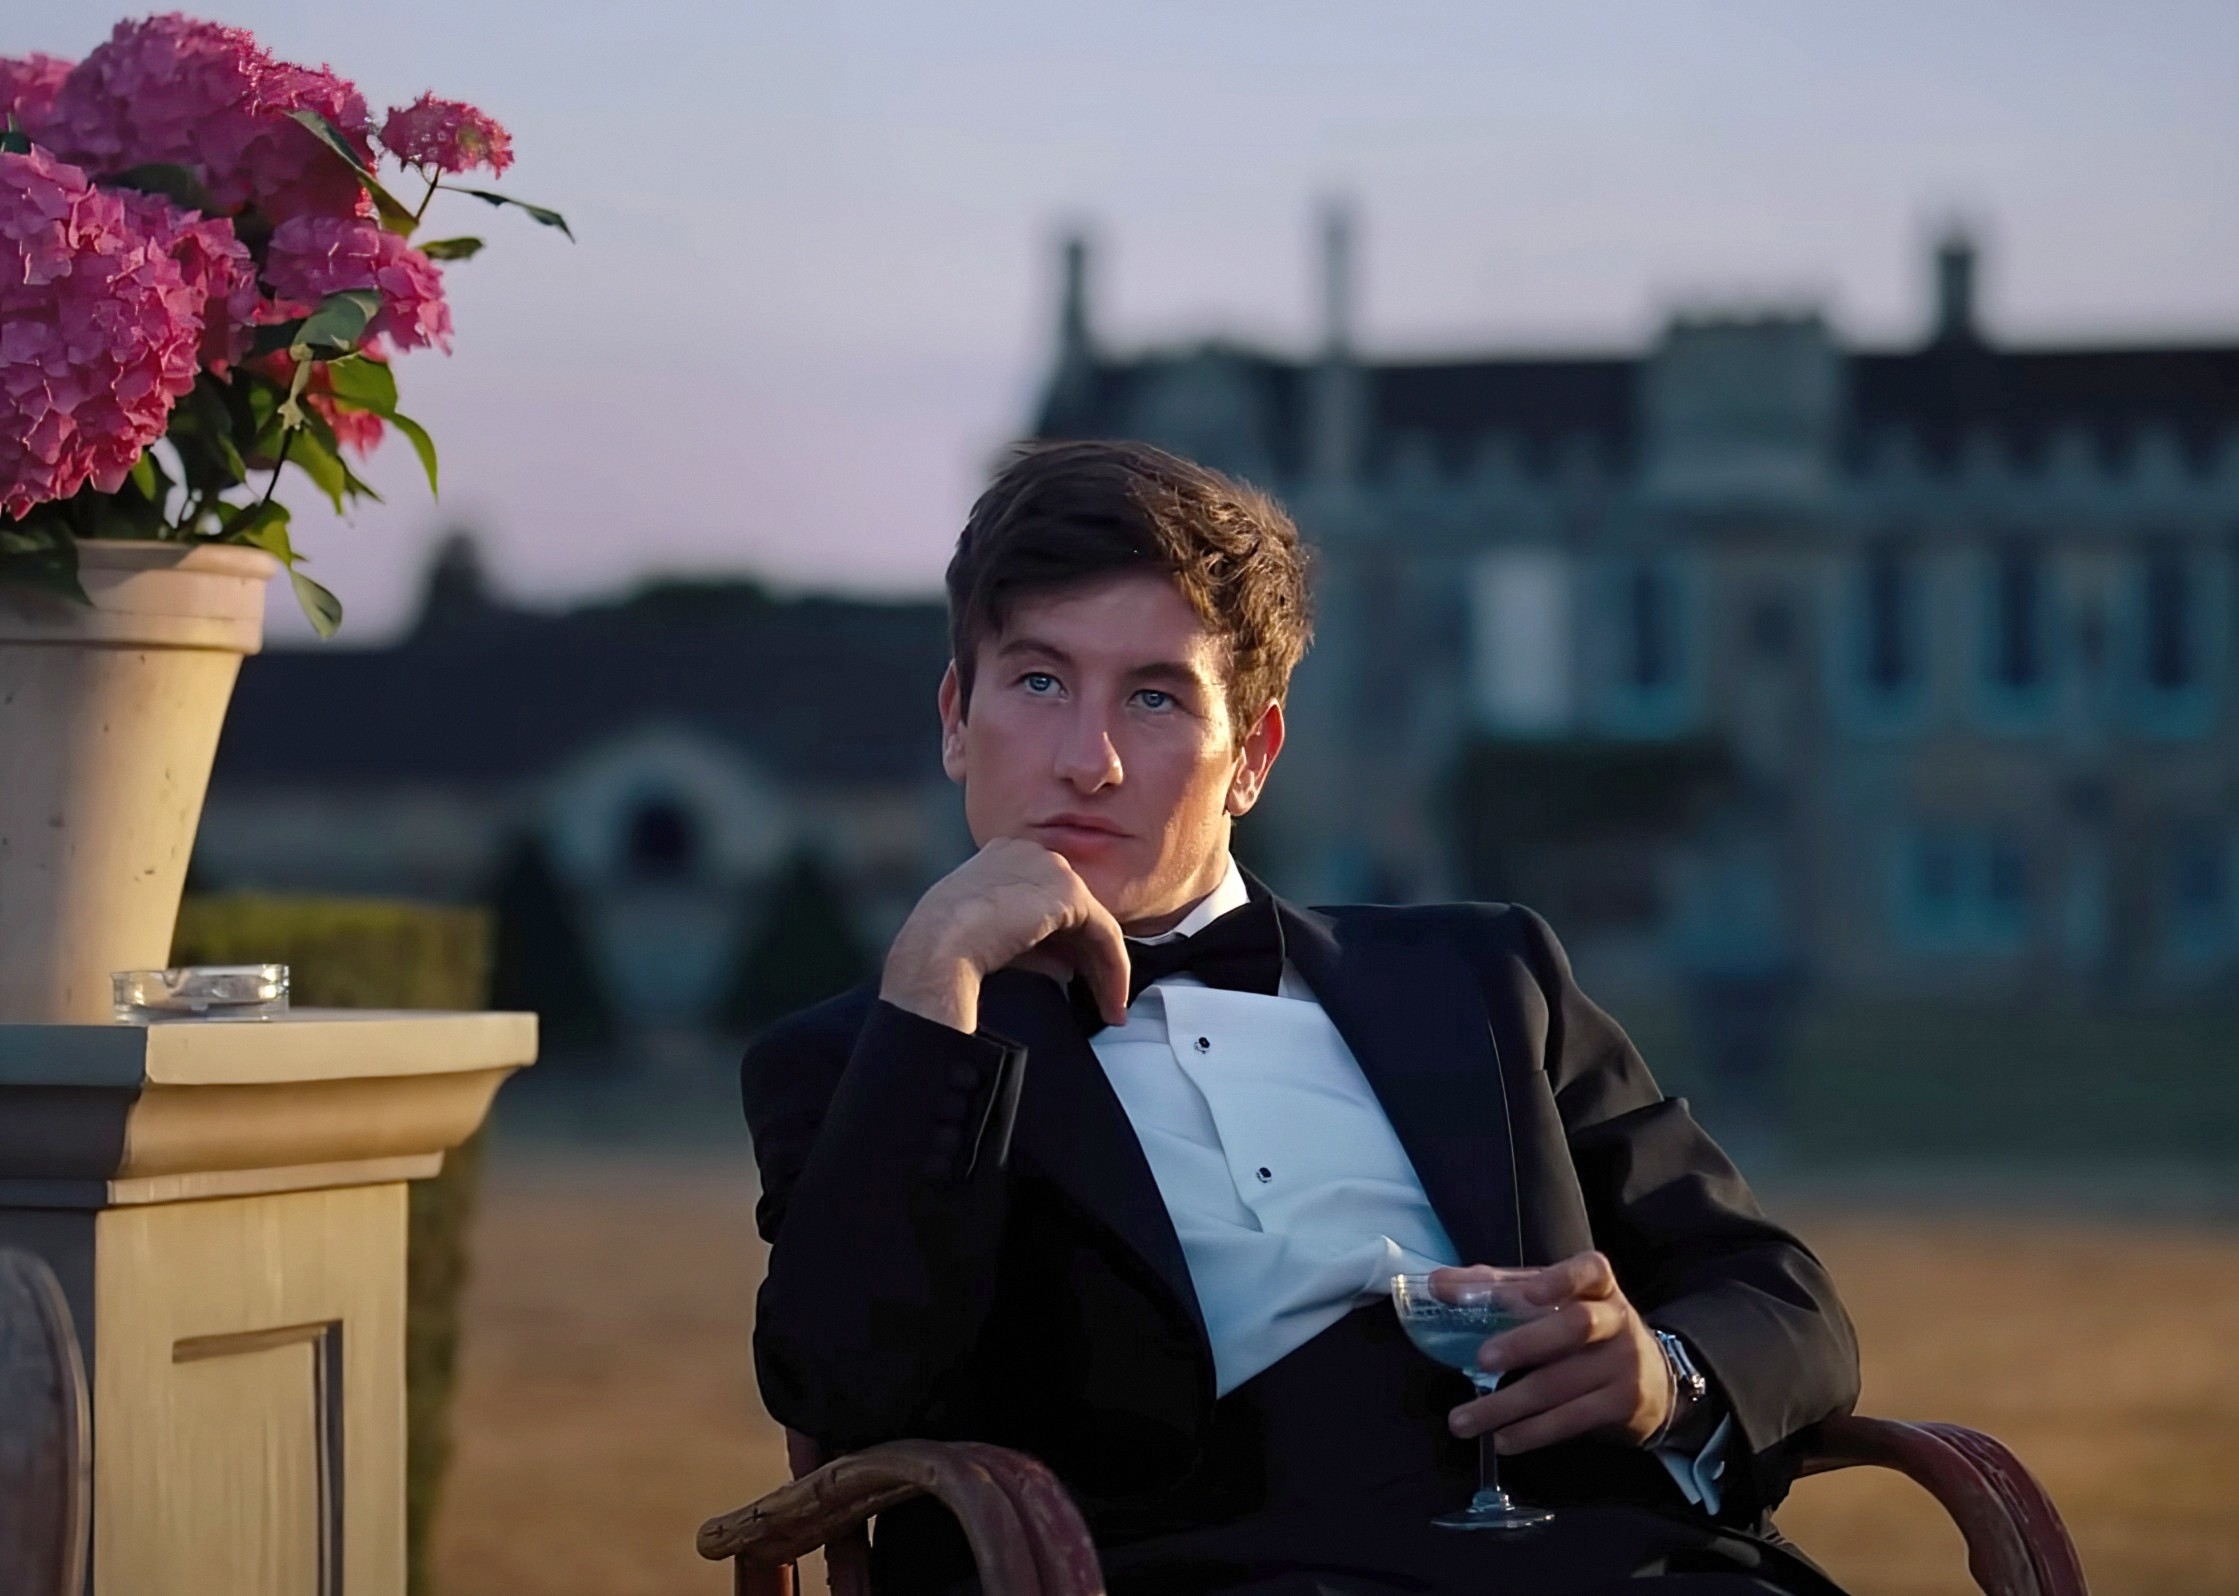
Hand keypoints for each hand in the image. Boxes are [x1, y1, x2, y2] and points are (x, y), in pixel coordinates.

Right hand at [880, 838, 1129, 1034]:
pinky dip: (1113, 967)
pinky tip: (1113, 998)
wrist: (936, 949)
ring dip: (1106, 969)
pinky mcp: (1068, 891)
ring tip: (1112, 1008)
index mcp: (1002, 858)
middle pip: (1073, 910)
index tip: (1071, 977)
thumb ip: (1033, 947)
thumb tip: (1067, 969)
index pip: (1046, 900)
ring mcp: (1049, 867)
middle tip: (1100, 998)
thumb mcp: (992, 940)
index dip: (1063, 942)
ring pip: (1093, 922)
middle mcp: (1029, 854)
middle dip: (1089, 957)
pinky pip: (1105, 932)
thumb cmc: (945, 948)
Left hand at [1440, 1251, 1671, 1453]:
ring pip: (1563, 1383)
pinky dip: (1532, 1431)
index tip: (1529, 1291)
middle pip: (1576, 1326)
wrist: (1654, 1382)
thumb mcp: (1551, 1302)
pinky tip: (1501, 1439)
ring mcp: (1624, 1365)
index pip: (1589, 1271)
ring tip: (1463, 1420)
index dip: (1562, 1279)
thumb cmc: (1583, 1332)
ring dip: (1508, 1404)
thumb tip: (1438, 1283)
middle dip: (1526, 1343)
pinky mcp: (1621, 1406)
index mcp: (1598, 1286)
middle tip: (1481, 1360)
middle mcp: (1616, 1320)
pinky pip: (1572, 1420)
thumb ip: (1498, 1289)